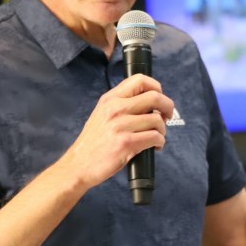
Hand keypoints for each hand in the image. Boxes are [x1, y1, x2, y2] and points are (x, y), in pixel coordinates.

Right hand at [56, 74, 173, 189]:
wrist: (78, 165)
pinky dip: (160, 142)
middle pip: (155, 97)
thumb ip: (121, 104)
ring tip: (156, 137)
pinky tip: (154, 146)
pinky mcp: (126, 143)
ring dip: (162, 130)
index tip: (160, 99)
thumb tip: (149, 102)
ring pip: (157, 120)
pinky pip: (155, 137)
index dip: (156, 87)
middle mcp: (115, 108)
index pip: (140, 80)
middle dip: (168, 107)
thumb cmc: (93, 142)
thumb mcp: (102, 114)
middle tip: (167, 117)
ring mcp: (120, 125)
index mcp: (110, 99)